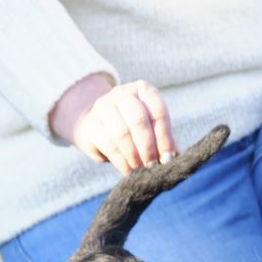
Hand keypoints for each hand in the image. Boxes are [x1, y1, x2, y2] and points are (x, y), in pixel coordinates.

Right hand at [50, 74, 177, 173]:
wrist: (98, 125)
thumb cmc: (134, 128)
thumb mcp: (151, 128)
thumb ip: (164, 141)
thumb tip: (170, 159)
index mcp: (143, 90)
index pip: (158, 111)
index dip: (165, 137)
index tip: (168, 157)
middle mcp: (122, 93)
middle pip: (138, 120)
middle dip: (148, 147)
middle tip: (154, 166)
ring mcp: (103, 106)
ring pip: (121, 133)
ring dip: (134, 156)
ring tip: (142, 170)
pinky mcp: (92, 124)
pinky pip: (108, 145)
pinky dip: (121, 162)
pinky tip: (129, 171)